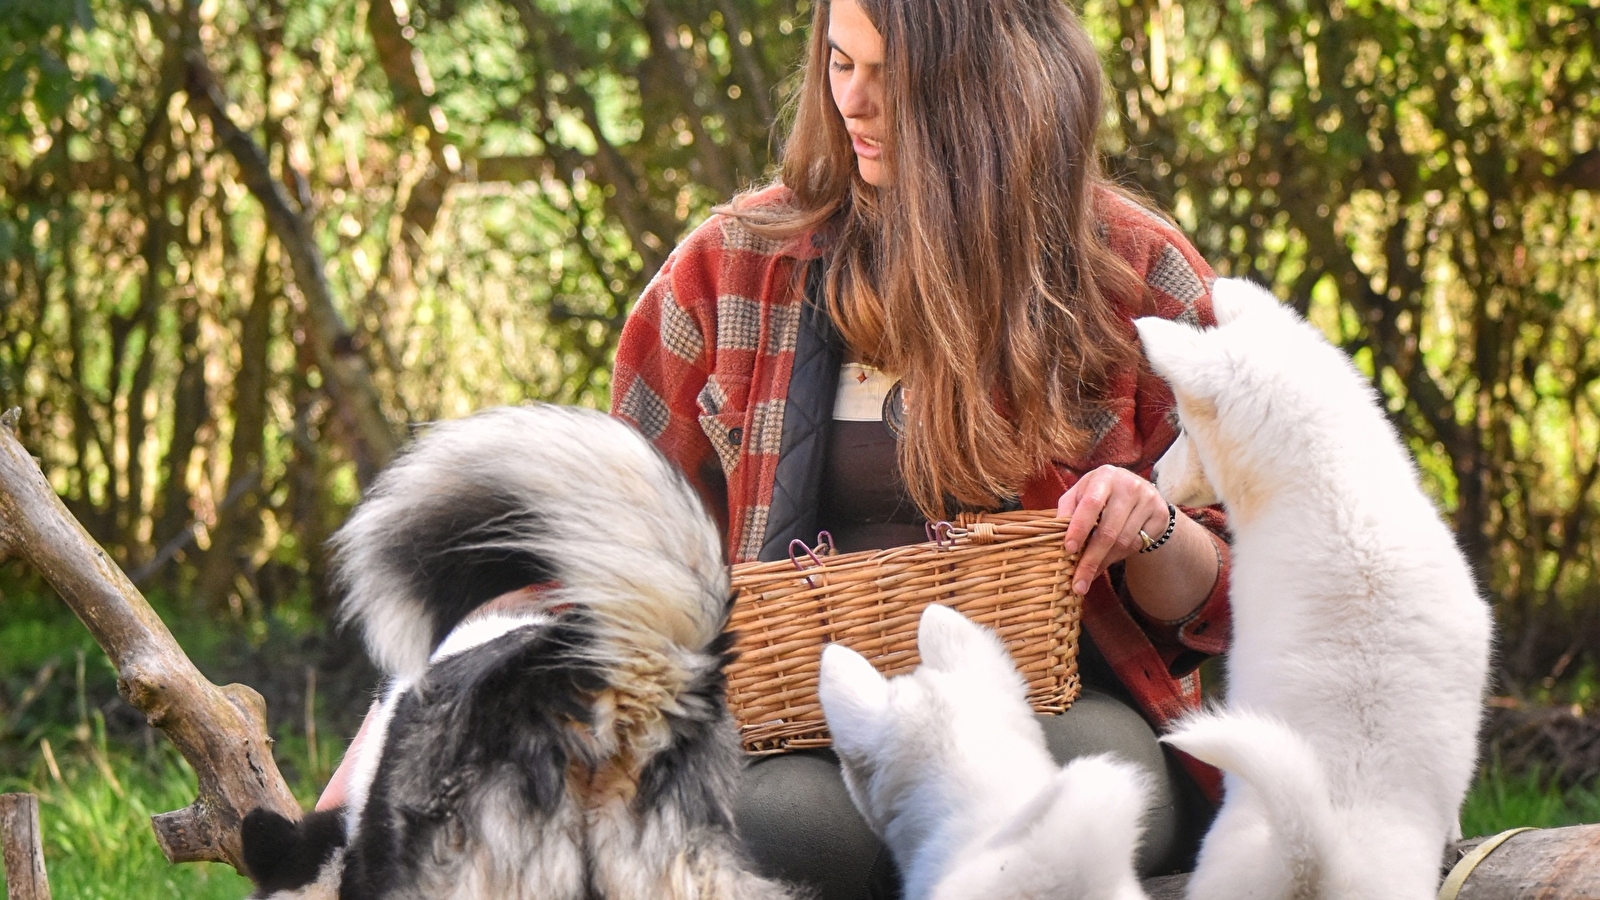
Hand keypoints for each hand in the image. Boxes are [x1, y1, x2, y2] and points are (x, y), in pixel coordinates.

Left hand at [1056, 465, 1170, 595]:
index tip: (1068, 550)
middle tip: (1078, 583)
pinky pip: (1137, 545)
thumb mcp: (1081, 494)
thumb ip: (1067, 510)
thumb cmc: (1101, 495)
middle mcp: (1129, 486)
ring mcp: (1147, 500)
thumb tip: (1055, 536)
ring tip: (1090, 574)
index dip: (1079, 528)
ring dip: (1104, 562)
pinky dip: (1120, 557)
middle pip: (1108, 531)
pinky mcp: (1160, 515)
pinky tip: (1109, 558)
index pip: (1090, 504)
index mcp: (1104, 477)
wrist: (1140, 491)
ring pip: (1123, 542)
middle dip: (1090, 560)